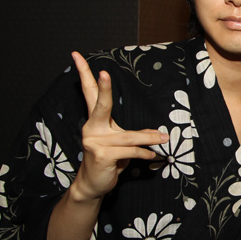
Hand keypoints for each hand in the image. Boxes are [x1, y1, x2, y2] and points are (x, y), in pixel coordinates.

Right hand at [71, 51, 167, 200]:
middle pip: (100, 105)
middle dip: (103, 89)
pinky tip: (151, 156)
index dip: (84, 74)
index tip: (77, 55)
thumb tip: (156, 134)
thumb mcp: (119, 143)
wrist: (94, 184)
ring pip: (128, 136)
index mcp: (94, 120)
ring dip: (148, 138)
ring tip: (162, 138)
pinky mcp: (102, 155)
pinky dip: (143, 153)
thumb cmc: (108, 159)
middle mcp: (91, 128)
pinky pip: (130, 151)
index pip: (88, 92)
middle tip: (104, 73)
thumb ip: (131, 135)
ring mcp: (95, 142)